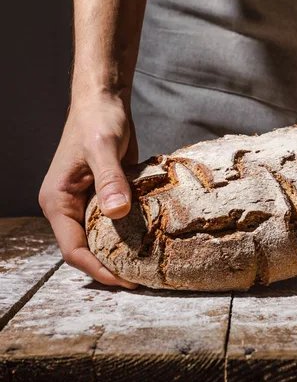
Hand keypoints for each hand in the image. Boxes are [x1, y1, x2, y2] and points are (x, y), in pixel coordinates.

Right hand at [39, 93, 137, 287]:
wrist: (104, 100)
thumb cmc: (97, 119)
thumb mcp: (103, 147)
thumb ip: (109, 179)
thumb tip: (117, 213)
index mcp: (58, 201)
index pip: (74, 249)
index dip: (98, 269)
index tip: (126, 281)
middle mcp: (69, 205)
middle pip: (87, 247)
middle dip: (112, 265)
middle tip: (143, 279)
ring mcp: (88, 199)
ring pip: (103, 234)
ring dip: (123, 249)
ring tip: (151, 264)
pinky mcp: (106, 191)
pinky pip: (117, 218)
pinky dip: (131, 228)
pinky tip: (154, 236)